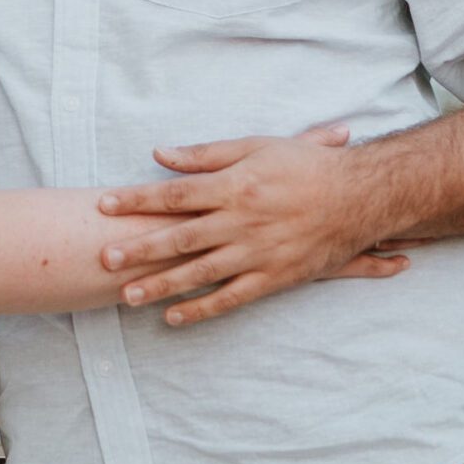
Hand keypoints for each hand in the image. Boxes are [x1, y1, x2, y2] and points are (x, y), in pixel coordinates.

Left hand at [96, 125, 408, 326]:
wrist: (360, 196)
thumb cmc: (305, 166)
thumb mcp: (255, 146)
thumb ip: (206, 154)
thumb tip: (159, 153)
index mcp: (235, 186)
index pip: (174, 194)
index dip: (136, 199)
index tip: (104, 205)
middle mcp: (241, 222)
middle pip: (180, 237)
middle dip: (139, 249)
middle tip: (104, 259)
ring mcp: (257, 253)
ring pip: (200, 273)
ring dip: (161, 285)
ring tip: (127, 297)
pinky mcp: (274, 278)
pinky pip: (231, 298)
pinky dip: (201, 309)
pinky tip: (173, 317)